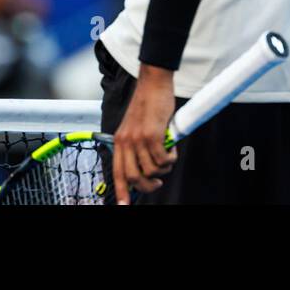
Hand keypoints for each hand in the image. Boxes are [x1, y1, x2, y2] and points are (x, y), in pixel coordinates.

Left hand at [111, 66, 176, 204]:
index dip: (121, 192)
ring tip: (168, 155)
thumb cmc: (148, 104)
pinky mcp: (152, 135)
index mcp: (119, 141)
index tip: (124, 206)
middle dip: (148, 186)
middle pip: (133, 177)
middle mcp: (126, 141)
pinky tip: (173, 147)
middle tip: (158, 183)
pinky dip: (171, 157)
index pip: (117, 172)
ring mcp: (138, 138)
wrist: (153, 83)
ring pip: (151, 170)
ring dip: (164, 168)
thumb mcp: (135, 127)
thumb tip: (146, 168)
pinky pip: (163, 159)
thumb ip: (137, 145)